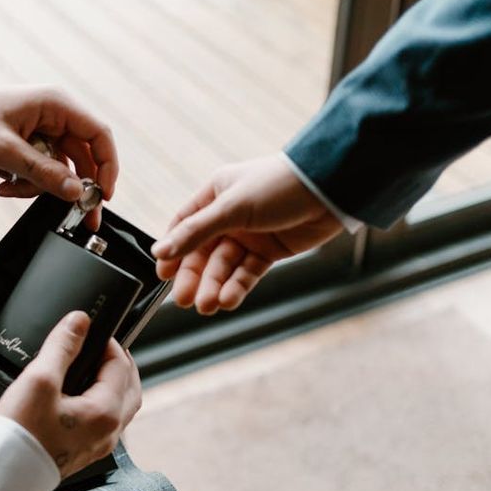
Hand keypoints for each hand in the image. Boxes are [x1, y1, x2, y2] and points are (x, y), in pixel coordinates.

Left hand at [0, 85, 116, 228]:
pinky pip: (42, 172)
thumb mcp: (4, 151)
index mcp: (55, 104)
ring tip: (10, 190)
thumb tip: (77, 192)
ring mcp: (43, 131)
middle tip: (80, 217)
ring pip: (61, 170)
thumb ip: (43, 172)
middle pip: (83, 158)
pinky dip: (26, 185)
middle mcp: (54, 116)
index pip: (98, 135)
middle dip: (75, 188)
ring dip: (40, 187)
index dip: (107, 166)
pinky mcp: (30, 146)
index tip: (103, 196)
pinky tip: (4, 185)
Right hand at [0, 311, 140, 478]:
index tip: (91, 330)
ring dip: (115, 383)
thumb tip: (79, 321)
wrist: (4, 475)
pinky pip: (106, 422)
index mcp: (105, 412)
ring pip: (122, 407)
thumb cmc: (20, 434)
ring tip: (94, 367)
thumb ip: (63, 346)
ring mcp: (99, 445)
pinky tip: (82, 395)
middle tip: (102, 346)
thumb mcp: (40, 379)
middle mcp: (109, 432)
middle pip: (131, 388)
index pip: (120, 366)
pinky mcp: (85, 452)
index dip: (109, 343)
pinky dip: (104, 402)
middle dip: (120, 363)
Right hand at [151, 154, 345, 313]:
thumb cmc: (279, 185)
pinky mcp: (269, 251)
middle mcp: (229, 215)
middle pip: (203, 252)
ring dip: (214, 286)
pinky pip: (247, 272)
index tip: (163, 273)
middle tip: (184, 300)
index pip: (184, 225)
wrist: (330, 189)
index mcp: (215, 195)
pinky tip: (228, 300)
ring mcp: (250, 234)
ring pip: (225, 266)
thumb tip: (160, 251)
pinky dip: (237, 287)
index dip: (173, 250)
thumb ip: (195, 232)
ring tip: (207, 305)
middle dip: (194, 276)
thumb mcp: (231, 207)